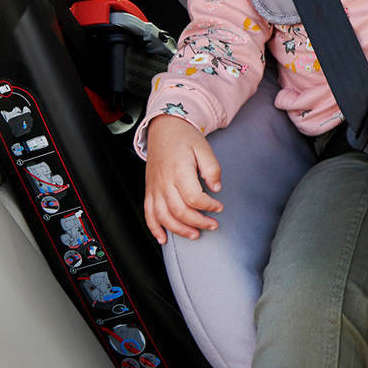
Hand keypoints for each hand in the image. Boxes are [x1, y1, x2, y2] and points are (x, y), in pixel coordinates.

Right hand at [143, 117, 224, 243]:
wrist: (164, 129)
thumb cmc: (184, 138)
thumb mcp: (204, 148)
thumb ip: (212, 169)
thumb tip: (216, 188)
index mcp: (179, 171)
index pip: (194, 198)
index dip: (209, 206)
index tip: (218, 207)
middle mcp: (164, 182)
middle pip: (179, 211)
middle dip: (198, 222)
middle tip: (212, 225)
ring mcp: (155, 188)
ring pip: (163, 216)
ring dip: (179, 230)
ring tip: (195, 234)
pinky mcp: (149, 190)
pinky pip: (148, 213)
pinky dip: (154, 228)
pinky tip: (163, 238)